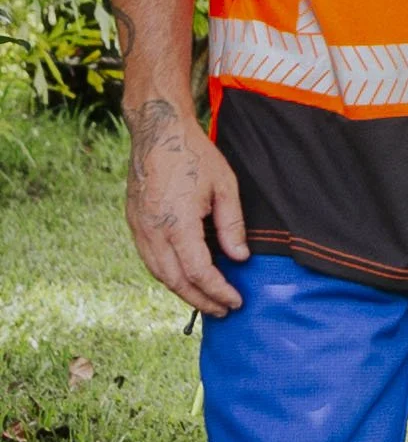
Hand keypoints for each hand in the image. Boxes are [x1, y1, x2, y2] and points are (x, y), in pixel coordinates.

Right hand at [124, 98, 247, 316]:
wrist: (158, 131)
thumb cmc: (194, 154)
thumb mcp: (224, 186)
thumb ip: (232, 226)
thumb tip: (239, 258)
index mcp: (177, 224)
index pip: (199, 272)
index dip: (218, 291)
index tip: (236, 301)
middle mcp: (153, 231)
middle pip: (176, 281)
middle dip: (201, 300)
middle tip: (223, 310)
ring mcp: (139, 228)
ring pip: (159, 274)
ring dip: (183, 292)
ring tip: (206, 300)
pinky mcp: (134, 223)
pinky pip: (150, 260)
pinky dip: (168, 275)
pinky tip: (184, 278)